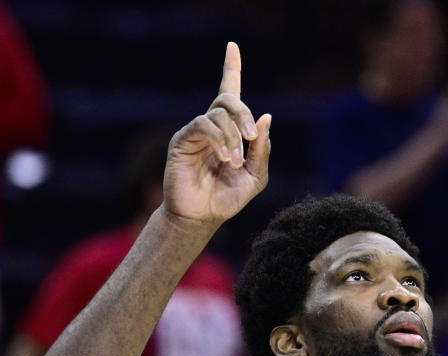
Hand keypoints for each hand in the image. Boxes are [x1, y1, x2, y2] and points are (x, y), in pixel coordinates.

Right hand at [163, 42, 270, 225]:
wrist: (202, 217)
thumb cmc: (227, 198)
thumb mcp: (255, 176)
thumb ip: (262, 150)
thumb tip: (266, 117)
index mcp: (230, 131)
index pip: (230, 92)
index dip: (231, 68)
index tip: (232, 46)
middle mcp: (212, 126)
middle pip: (228, 99)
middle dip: (243, 114)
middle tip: (251, 135)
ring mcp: (196, 132)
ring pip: (217, 114)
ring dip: (232, 137)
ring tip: (235, 162)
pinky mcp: (182, 141)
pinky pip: (201, 126)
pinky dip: (218, 140)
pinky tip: (225, 158)